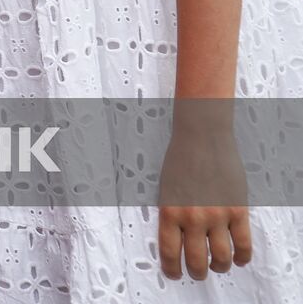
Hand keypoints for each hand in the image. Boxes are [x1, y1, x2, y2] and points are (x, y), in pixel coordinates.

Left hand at [157, 126, 251, 280]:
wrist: (202, 137)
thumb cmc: (181, 158)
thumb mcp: (167, 189)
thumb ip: (173, 213)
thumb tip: (179, 236)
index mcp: (169, 211)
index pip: (169, 251)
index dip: (171, 268)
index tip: (173, 273)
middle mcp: (192, 217)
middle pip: (196, 260)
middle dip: (196, 272)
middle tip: (197, 272)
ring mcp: (216, 216)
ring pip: (221, 257)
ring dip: (220, 267)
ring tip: (218, 266)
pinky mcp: (237, 211)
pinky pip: (243, 244)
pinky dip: (242, 257)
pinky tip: (239, 258)